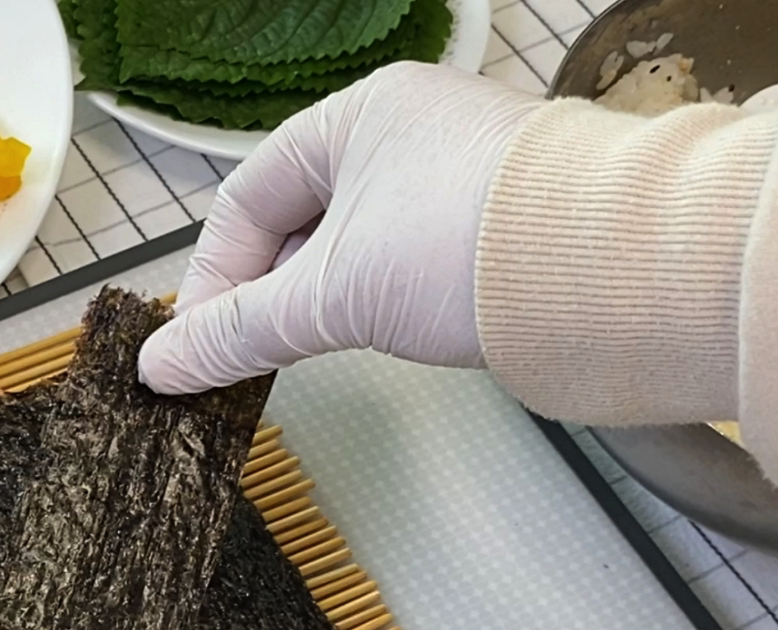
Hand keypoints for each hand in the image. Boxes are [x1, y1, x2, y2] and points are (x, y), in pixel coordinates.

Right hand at [137, 63, 544, 393]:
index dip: (213, 277)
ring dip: (321, 299)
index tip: (199, 343)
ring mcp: (458, 173)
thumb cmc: (473, 246)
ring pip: (354, 242)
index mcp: (358, 116)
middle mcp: (410, 130)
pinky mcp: (496, 218)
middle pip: (300, 220)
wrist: (615, 269)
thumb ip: (236, 332)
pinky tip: (377, 333)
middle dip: (266, 292)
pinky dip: (377, 296)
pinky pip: (406, 255)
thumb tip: (161, 366)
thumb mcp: (328, 296)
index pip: (248, 200)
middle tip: (245, 355)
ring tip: (310, 349)